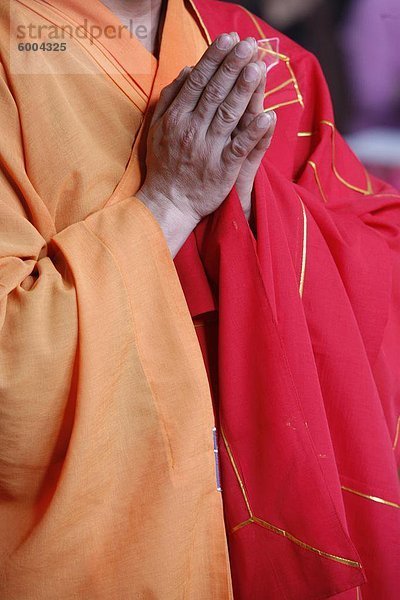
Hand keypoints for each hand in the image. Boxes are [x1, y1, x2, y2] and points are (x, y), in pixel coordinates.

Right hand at [137, 33, 272, 254]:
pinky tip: (268, 115)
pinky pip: (240, 148)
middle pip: (214, 93)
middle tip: (249, 45)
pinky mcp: (222, 170)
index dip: (214, 59)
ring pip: (228, 115)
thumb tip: (188, 71)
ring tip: (258, 68)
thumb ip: (170, 98)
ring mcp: (208, 150)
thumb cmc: (164, 164)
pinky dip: (254, 132)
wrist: (168, 203)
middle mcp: (191, 130)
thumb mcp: (158, 128)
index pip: (198, 81)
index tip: (229, 39)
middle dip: (232, 66)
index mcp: (176, 117)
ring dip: (244, 91)